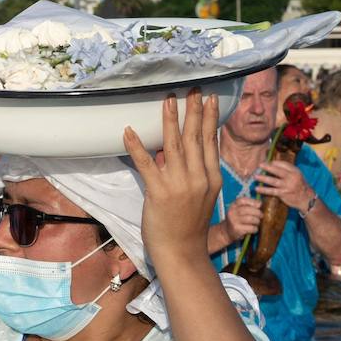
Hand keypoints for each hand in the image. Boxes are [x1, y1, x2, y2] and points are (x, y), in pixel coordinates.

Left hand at [123, 89, 220, 261]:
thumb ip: (191, 173)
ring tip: (167, 99)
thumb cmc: (188, 226)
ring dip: (169, 119)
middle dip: (193, 110)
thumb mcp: (199, 196)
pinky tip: (129, 131)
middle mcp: (198, 178)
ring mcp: (179, 184)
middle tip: (192, 88)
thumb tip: (170, 150)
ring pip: (174, 144)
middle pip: (196, 137)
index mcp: (212, 178)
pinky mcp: (159, 192)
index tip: (209, 99)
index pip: (211, 141)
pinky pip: (146, 164)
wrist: (181, 251)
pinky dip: (136, 146)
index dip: (209, 118)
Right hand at [218, 196, 261, 245]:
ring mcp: (234, 221)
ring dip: (257, 221)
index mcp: (233, 205)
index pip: (243, 200)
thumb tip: (261, 204)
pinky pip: (251, 228)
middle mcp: (232, 212)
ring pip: (251, 219)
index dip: (253, 201)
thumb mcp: (239, 210)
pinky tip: (254, 229)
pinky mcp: (237, 229)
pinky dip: (255, 229)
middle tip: (261, 216)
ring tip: (257, 222)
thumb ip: (248, 206)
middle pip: (248, 210)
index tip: (259, 205)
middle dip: (258, 213)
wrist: (226, 231)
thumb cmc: (237, 219)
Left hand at [254, 159, 314, 209]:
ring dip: (263, 178)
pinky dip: (264, 190)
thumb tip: (271, 165)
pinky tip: (257, 188)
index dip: (274, 163)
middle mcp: (292, 177)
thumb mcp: (296, 175)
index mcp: (295, 171)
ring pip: (273, 181)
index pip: (284, 164)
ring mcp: (287, 186)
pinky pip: (272, 191)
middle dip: (268, 167)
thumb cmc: (298, 185)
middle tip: (259, 165)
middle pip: (278, 171)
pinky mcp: (283, 194)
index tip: (266, 162)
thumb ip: (286, 170)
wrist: (306, 198)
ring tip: (255, 176)